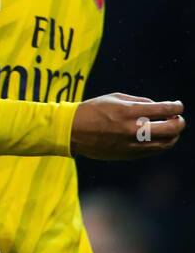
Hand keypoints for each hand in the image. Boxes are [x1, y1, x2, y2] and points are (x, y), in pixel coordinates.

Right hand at [70, 93, 184, 159]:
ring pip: (166, 143)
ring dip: (173, 135)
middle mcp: (133, 129)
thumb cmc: (92, 110)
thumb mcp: (114, 98)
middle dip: (179, 122)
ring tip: (170, 129)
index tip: (178, 106)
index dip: (176, 107)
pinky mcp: (130, 154)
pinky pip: (154, 150)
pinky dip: (161, 143)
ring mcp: (132, 144)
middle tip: (178, 118)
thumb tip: (157, 106)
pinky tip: (158, 137)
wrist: (72, 131)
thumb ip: (138, 101)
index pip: (164, 109)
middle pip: (171, 128)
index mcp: (129, 111)